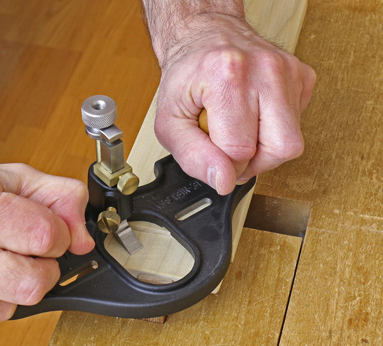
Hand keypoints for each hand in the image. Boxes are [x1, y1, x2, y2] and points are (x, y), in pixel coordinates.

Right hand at [0, 163, 93, 342]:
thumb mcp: (5, 177)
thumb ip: (57, 197)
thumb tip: (84, 238)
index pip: (46, 237)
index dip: (57, 236)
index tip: (44, 233)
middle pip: (33, 284)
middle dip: (41, 269)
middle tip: (21, 253)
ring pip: (9, 310)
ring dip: (10, 289)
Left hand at [146, 9, 315, 193]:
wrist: (206, 37)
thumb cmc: (187, 77)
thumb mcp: (170, 121)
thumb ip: (192, 155)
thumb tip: (223, 181)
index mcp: (227, 76)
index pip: (240, 151)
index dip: (225, 163)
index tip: (212, 151)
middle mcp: (264, 69)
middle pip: (279, 149)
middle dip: (252, 161)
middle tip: (229, 146)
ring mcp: (288, 71)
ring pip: (292, 143)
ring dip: (264, 148)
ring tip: (240, 130)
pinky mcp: (302, 76)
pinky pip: (297, 126)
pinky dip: (275, 131)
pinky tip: (255, 116)